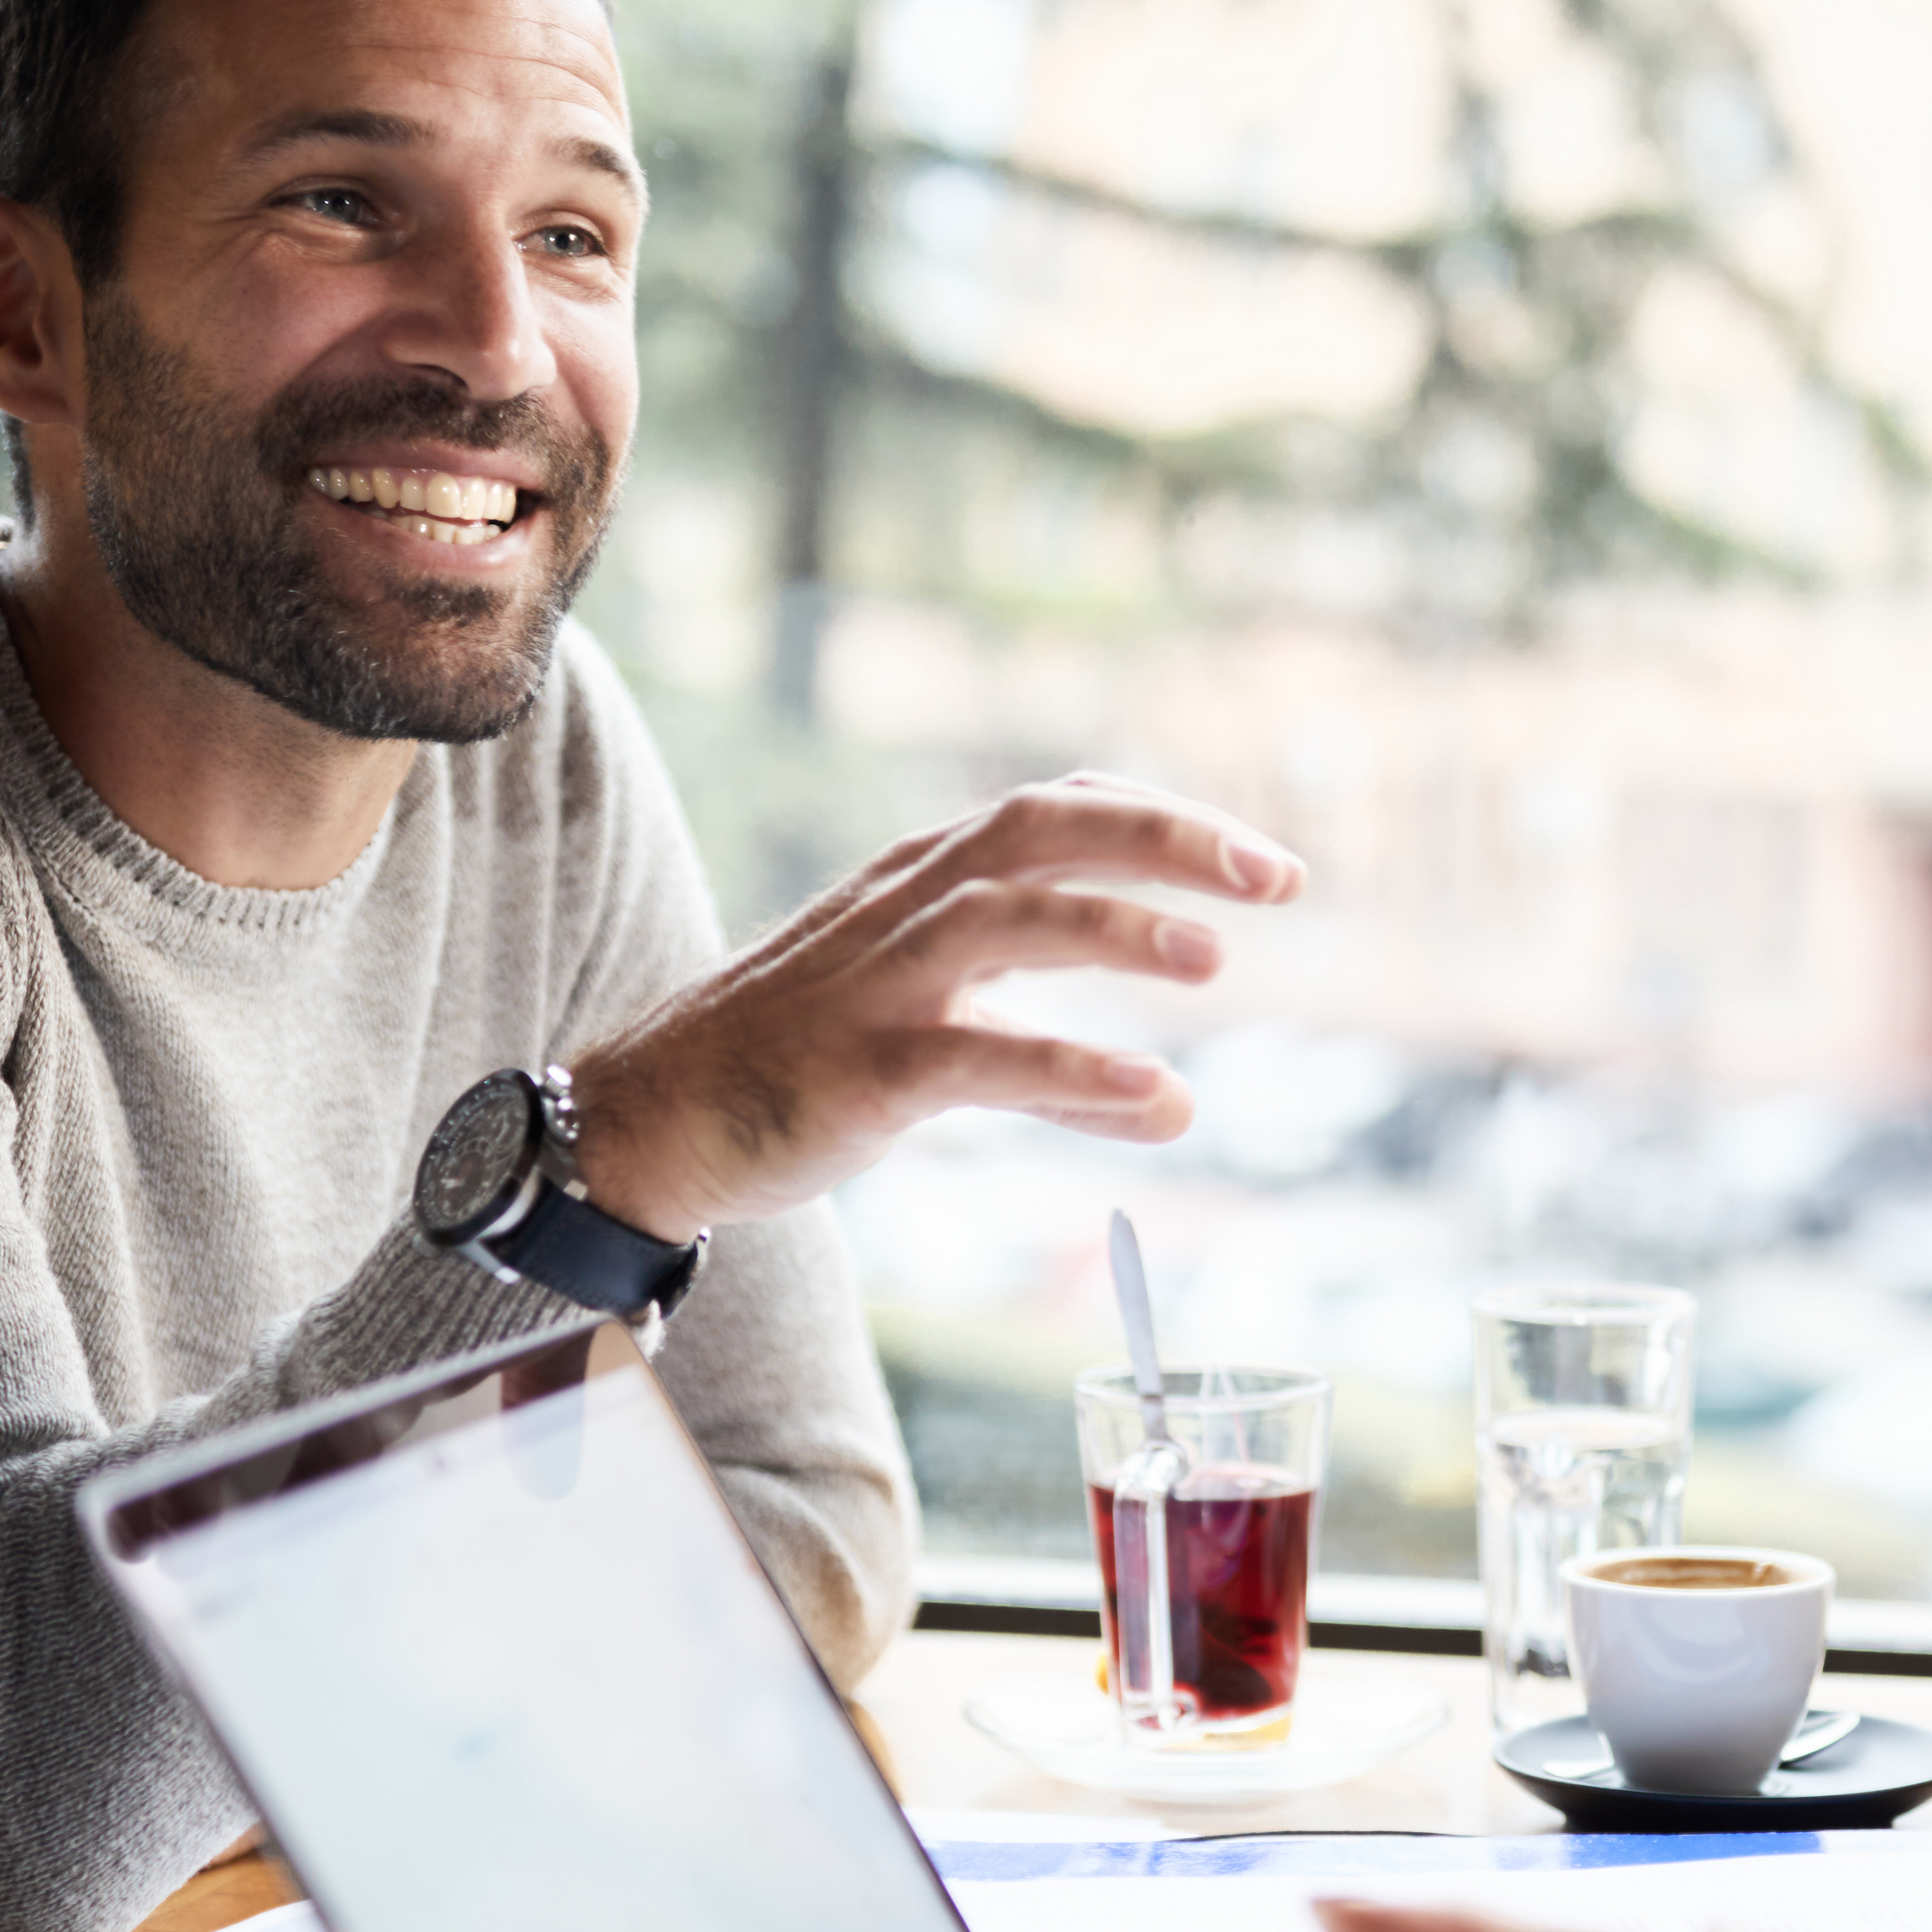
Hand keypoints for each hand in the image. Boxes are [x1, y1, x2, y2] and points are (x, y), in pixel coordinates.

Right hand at [558, 776, 1304, 1229]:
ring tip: (1217, 961)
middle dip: (1164, 838)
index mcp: (923, 882)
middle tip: (1278, 878)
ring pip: (1008, 921)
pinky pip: (977, 1057)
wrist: (653, 1121)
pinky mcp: (863, 1072)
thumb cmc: (799, 1068)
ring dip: (1118, 931)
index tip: (1263, 862)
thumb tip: (1169, 1102)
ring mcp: (879, 987)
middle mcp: (905, 910)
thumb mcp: (929, 1031)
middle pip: (1042, 830)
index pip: (1055, 811)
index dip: (1161, 821)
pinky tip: (1156, 1094)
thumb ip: (1048, 1055)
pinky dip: (1070, 1067)